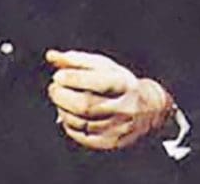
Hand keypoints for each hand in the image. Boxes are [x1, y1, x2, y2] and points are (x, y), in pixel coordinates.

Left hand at [45, 49, 173, 150]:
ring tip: (61, 99)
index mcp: (124, 84)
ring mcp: (118, 128)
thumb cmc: (119, 83)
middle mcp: (124, 108)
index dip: (74, 79)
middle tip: (54, 88)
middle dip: (61, 96)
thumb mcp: (103, 66)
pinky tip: (68, 113)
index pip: (98, 83)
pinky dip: (68, 124)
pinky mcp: (110, 142)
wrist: (148, 110)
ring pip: (80, 122)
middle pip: (86, 106)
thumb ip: (75, 60)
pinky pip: (81, 136)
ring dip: (62, 109)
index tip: (58, 75)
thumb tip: (51, 56)